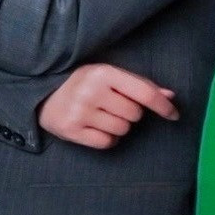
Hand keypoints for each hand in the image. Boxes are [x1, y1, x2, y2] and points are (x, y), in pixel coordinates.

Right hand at [41, 63, 178, 149]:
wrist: (40, 94)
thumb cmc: (82, 84)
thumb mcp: (108, 76)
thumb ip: (139, 85)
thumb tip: (171, 96)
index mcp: (102, 72)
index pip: (144, 92)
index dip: (163, 106)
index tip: (174, 115)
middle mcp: (90, 90)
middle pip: (135, 114)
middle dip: (128, 113)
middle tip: (110, 106)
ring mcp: (79, 111)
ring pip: (122, 129)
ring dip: (117, 126)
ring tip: (99, 116)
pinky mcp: (71, 129)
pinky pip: (107, 142)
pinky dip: (105, 138)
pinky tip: (93, 127)